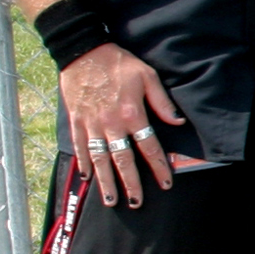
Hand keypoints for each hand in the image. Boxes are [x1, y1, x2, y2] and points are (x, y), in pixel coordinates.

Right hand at [59, 42, 183, 207]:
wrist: (83, 51)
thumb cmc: (118, 62)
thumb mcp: (147, 76)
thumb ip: (162, 101)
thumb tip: (178, 121)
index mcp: (132, 114)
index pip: (149, 147)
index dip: (159, 167)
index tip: (166, 183)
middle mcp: (111, 125)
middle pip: (123, 160)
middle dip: (131, 184)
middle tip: (137, 203)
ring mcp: (91, 125)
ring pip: (100, 160)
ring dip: (106, 182)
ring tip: (112, 201)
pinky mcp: (76, 121)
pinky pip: (80, 147)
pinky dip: (84, 164)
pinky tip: (88, 178)